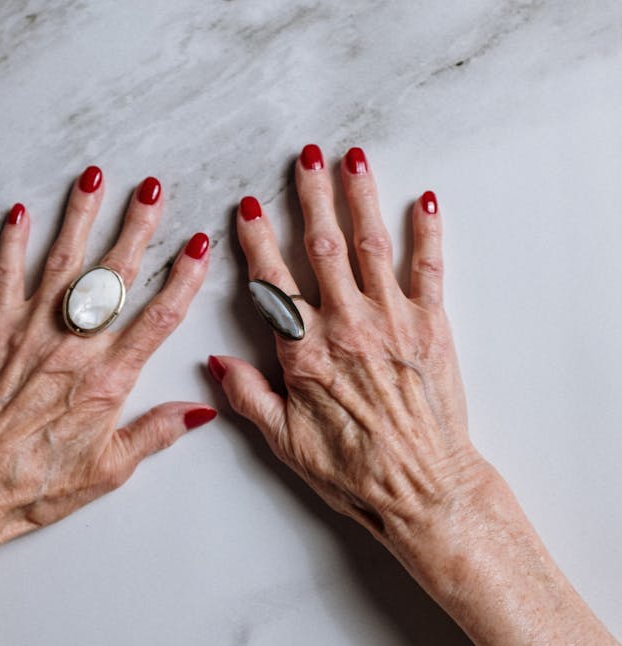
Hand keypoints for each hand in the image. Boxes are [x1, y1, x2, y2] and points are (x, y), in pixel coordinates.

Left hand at [0, 165, 214, 582]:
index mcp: (109, 380)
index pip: (157, 317)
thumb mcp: (111, 469)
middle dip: (137, 226)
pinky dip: (11, 243)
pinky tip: (19, 213)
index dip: (183, 279)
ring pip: (64, 263)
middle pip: (114, 275)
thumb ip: (156, 432)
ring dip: (81, 216)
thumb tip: (202, 409)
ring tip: (95, 177)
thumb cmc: (39, 484)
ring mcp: (32, 333)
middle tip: (153, 188)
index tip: (199, 245)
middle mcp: (74, 347)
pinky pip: (5, 278)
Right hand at [211, 145, 499, 595]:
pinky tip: (423, 202)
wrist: (423, 489)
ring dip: (361, 198)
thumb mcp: (286, 444)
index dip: (257, 240)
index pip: (272, 282)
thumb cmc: (355, 473)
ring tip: (354, 158)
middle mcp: (346, 326)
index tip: (247, 206)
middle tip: (306, 156)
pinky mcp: (431, 328)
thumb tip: (215, 364)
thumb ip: (249, 397)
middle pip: (323, 247)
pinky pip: (429, 270)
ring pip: (372, 245)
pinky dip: (427, 234)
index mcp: (305, 353)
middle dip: (312, 196)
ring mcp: (391, 322)